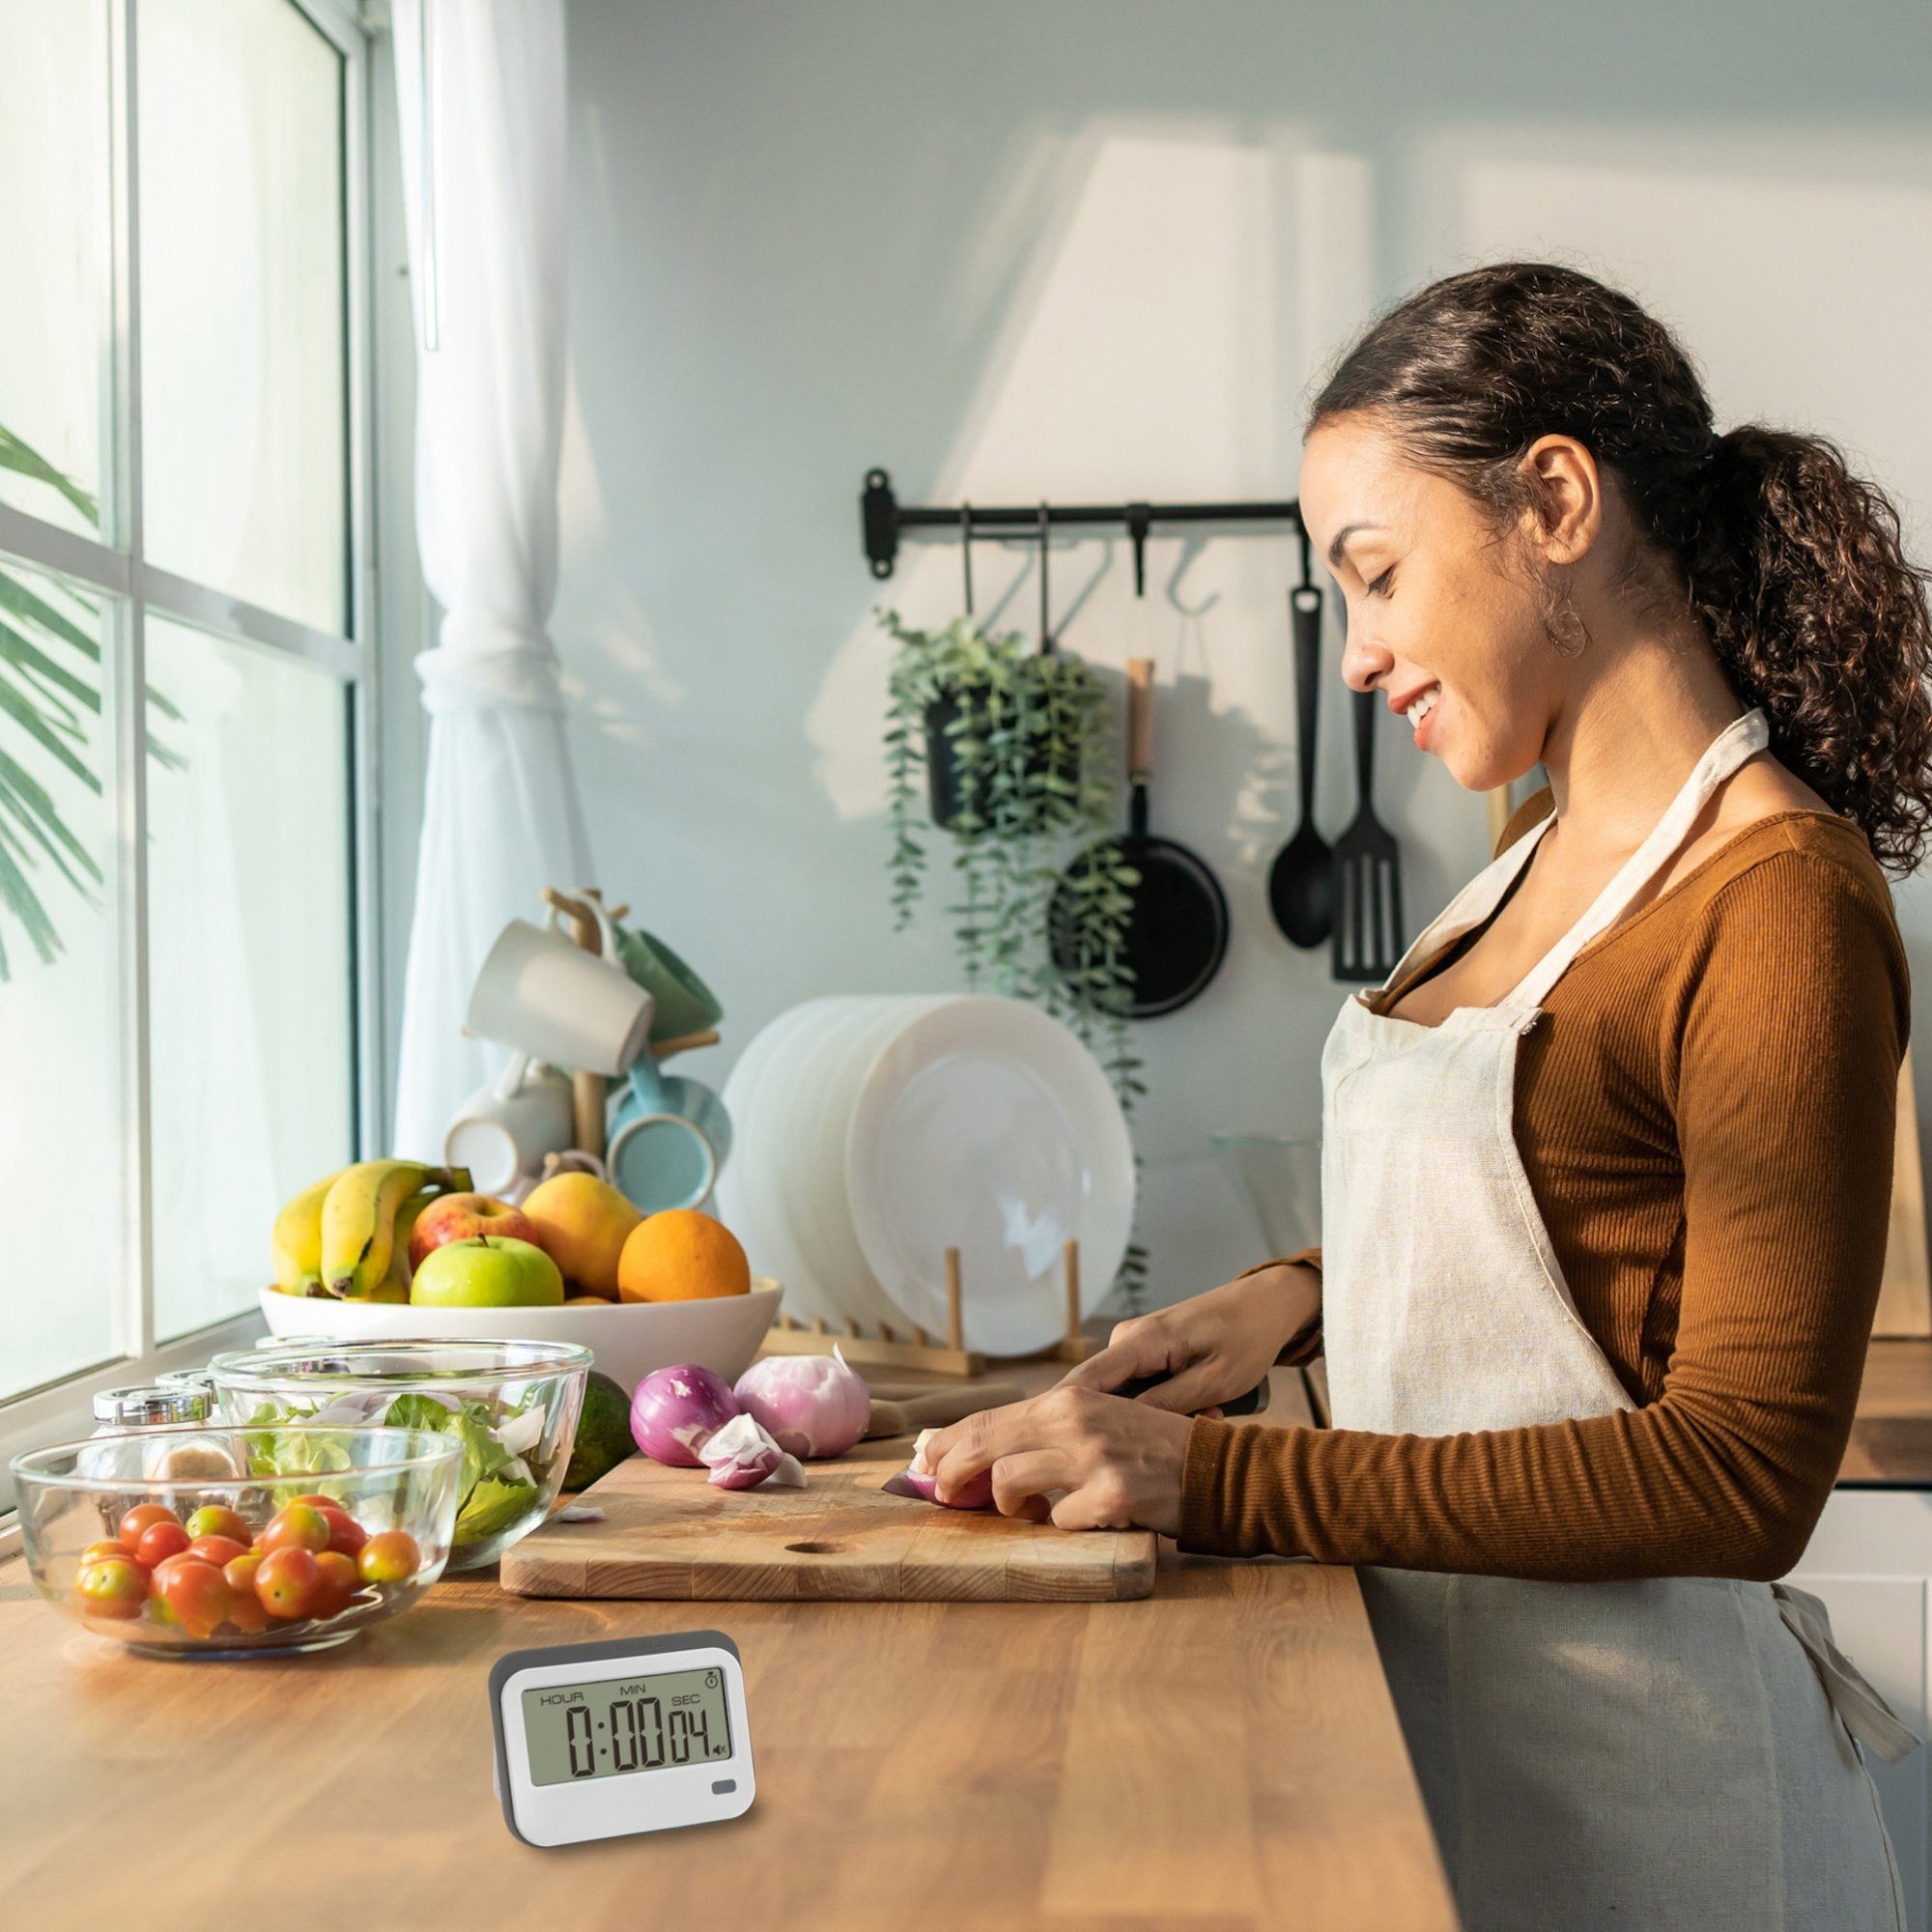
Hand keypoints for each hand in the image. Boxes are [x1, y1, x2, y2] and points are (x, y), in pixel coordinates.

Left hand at [920, 1386, 1195, 1533]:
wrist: (1215, 1469)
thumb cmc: (1149, 1448)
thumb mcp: (1095, 1422)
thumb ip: (1044, 1433)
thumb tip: (979, 1455)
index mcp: (1067, 1399)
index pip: (987, 1418)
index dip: (946, 1442)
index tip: (923, 1462)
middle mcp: (1074, 1420)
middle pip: (983, 1445)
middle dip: (951, 1474)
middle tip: (944, 1496)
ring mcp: (1093, 1458)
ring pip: (1009, 1483)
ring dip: (1008, 1507)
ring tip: (1026, 1512)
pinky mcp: (1112, 1495)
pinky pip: (1060, 1521)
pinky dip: (1064, 1527)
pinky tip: (1085, 1520)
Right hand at [1056, 1262, 1316, 1416]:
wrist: (1267, 1304)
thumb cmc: (1247, 1338)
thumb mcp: (1214, 1380)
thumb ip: (1166, 1404)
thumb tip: (1120, 1430)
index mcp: (1140, 1340)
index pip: (1083, 1382)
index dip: (1066, 1419)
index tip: (1067, 1455)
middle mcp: (1127, 1339)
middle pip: (1103, 1396)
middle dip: (1138, 1424)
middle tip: (1196, 1426)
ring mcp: (1135, 1345)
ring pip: (1126, 1396)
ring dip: (1159, 1415)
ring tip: (1212, 1412)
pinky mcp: (1146, 1352)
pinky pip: (1140, 1387)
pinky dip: (1166, 1403)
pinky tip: (1205, 1404)